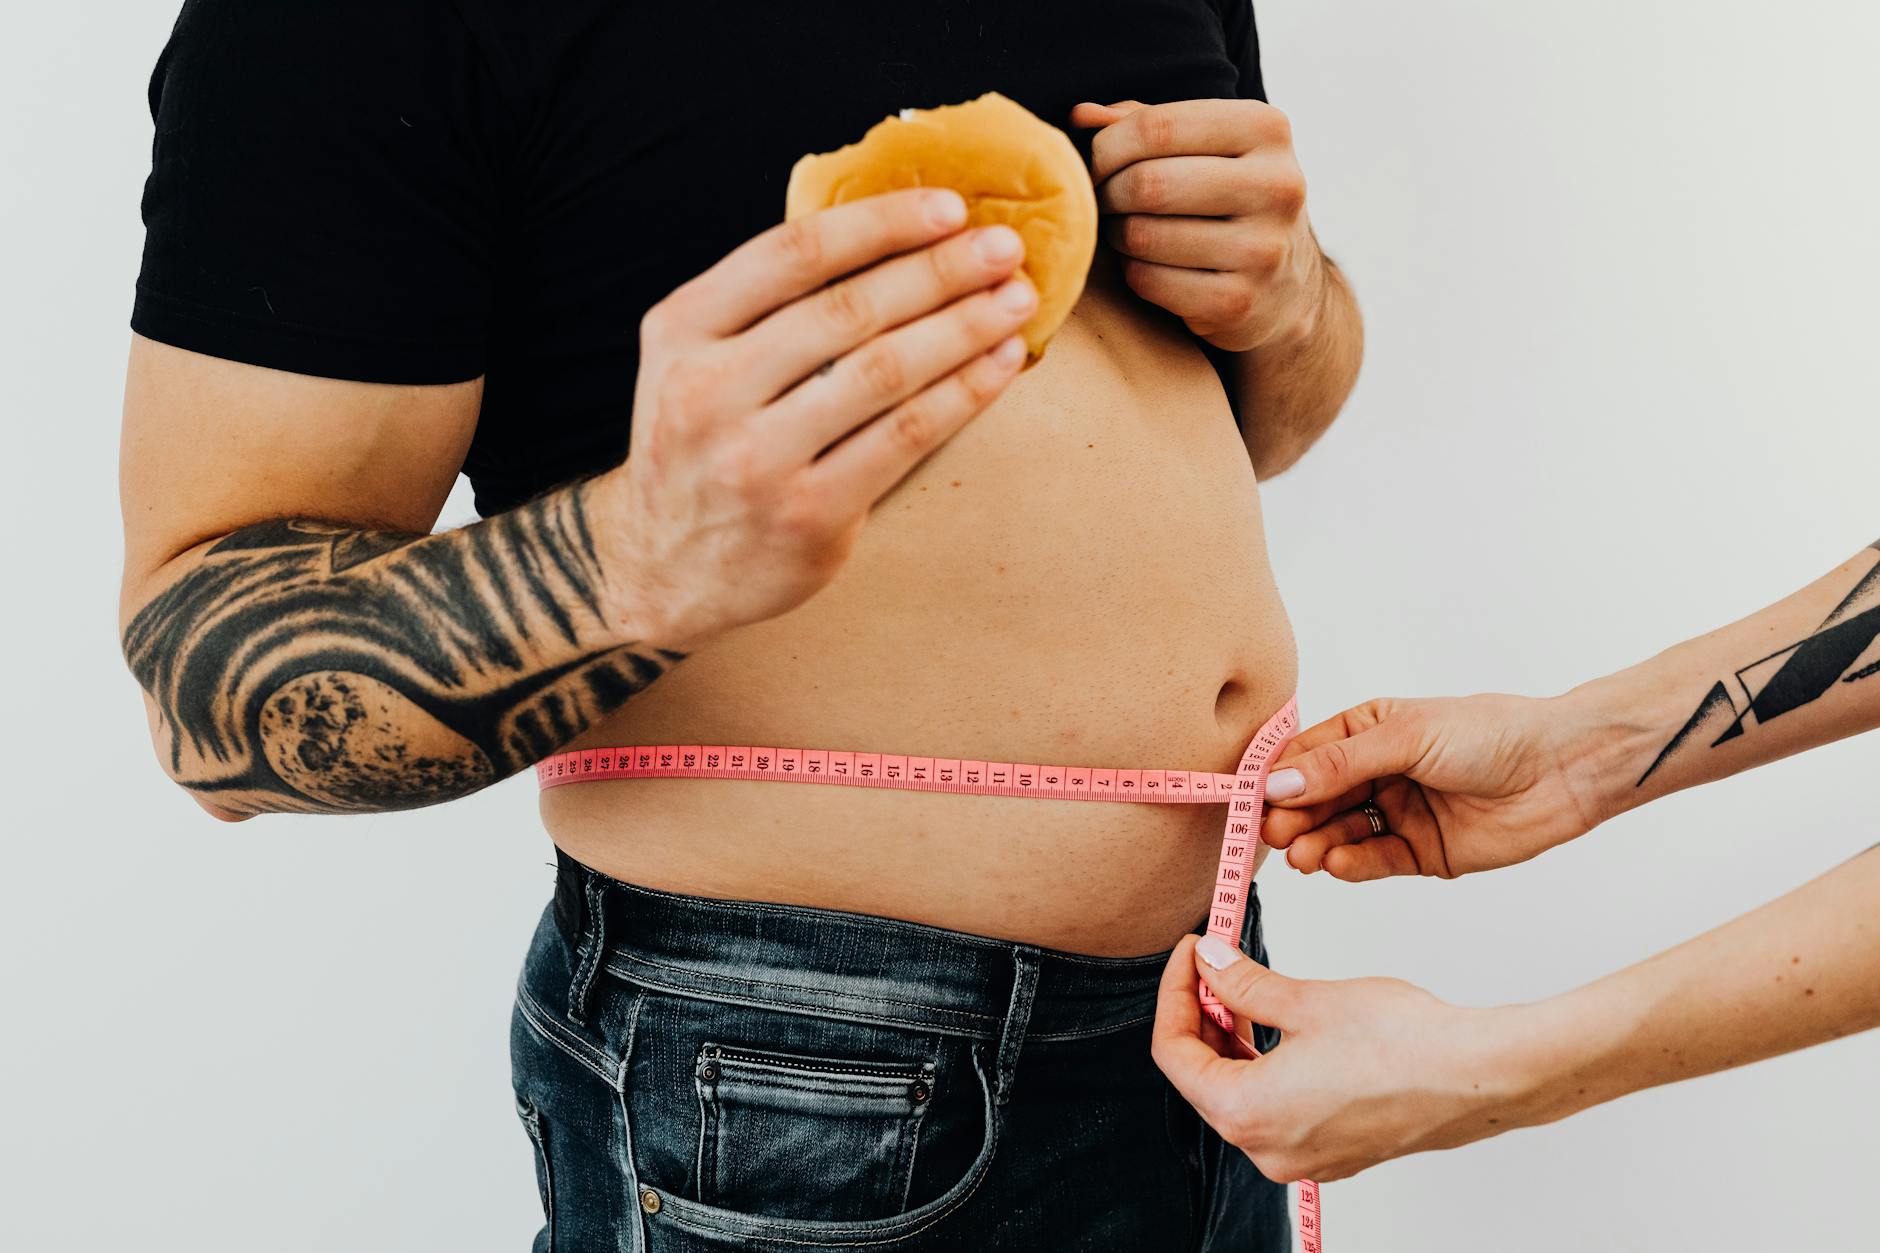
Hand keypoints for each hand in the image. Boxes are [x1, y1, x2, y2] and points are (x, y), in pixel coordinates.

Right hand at [599, 188, 1036, 648]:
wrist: (661, 567)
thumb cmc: (701, 445)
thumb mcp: (695, 359)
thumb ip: (766, 307)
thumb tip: (894, 237)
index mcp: (681, 329)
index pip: (792, 253)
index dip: (879, 223)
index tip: (948, 207)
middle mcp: (711, 389)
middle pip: (848, 309)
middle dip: (939, 270)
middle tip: (1002, 247)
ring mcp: (758, 458)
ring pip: (885, 371)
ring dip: (963, 327)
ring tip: (1014, 300)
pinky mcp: (808, 513)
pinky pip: (905, 437)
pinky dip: (963, 394)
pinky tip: (1000, 364)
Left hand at [1069, 98, 1323, 352]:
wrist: (1285, 286)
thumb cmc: (1225, 200)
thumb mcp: (1202, 146)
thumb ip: (1143, 122)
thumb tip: (1082, 116)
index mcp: (1267, 129)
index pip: (1156, 126)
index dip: (1106, 148)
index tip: (1097, 165)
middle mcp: (1277, 186)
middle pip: (1146, 183)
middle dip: (1108, 194)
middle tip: (1105, 203)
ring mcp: (1262, 249)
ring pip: (1142, 235)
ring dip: (1117, 235)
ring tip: (1127, 231)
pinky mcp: (1238, 302)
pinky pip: (1148, 281)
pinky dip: (1133, 273)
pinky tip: (1148, 265)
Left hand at [1152, 934, 1548, 1181]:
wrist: (1475, 1076)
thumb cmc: (1400, 1042)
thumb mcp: (1305, 1000)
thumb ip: (1243, 984)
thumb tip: (1209, 962)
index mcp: (1247, 1114)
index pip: (1173, 1054)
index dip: (1174, 994)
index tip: (1191, 953)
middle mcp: (1266, 1149)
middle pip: (1202, 1078)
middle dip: (1201, 1016)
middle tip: (1215, 963)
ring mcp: (1300, 1157)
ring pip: (1238, 1093)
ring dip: (1233, 1039)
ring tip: (1246, 986)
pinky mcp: (1329, 1151)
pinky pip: (1274, 1108)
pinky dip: (1265, 1065)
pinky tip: (1280, 1025)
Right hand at [1261, 694, 1610, 880]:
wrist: (1563, 770)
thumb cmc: (1491, 733)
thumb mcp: (1407, 736)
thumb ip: (1342, 764)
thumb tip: (1277, 782)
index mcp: (1368, 731)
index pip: (1307, 756)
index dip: (1276, 778)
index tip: (1250, 800)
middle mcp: (1377, 772)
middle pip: (1317, 799)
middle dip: (1292, 816)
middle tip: (1272, 834)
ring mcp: (1397, 813)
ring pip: (1340, 833)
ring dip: (1316, 844)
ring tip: (1301, 855)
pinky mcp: (1421, 852)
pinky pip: (1374, 861)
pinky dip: (1352, 864)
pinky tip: (1335, 863)